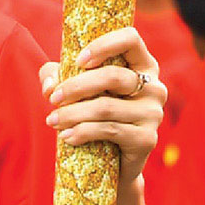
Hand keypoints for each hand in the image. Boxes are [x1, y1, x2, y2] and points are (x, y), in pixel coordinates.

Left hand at [40, 25, 164, 184]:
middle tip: (53, 99)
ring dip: (72, 113)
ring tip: (52, 121)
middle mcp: (154, 87)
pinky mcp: (147, 139)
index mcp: (142, 65)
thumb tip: (49, 84)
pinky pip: (109, 130)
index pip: (131, 38)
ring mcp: (154, 114)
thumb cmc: (94, 116)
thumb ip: (58, 77)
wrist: (113, 165)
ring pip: (106, 107)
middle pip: (113, 76)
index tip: (78, 60)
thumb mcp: (76, 90)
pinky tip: (66, 136)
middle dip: (76, 86)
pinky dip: (82, 132)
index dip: (104, 45)